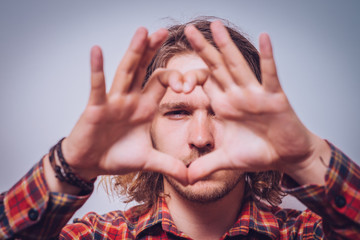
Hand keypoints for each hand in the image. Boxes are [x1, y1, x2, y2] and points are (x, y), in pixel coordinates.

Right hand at [61, 28, 188, 184]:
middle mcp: (131, 100)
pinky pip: (98, 87)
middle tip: (163, 31)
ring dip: (134, 52)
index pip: (164, 84)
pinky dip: (97, 70)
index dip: (180, 78)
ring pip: (126, 72)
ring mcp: (114, 101)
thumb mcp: (149, 161)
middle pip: (145, 69)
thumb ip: (171, 166)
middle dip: (153, 51)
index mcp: (145, 107)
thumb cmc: (117, 157)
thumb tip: (193, 178)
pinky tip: (97, 51)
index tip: (196, 79)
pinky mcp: (96, 108)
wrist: (91, 164)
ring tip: (142, 32)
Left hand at [184, 21, 327, 183]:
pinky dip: (267, 57)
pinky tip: (264, 37)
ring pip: (238, 65)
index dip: (189, 79)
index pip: (203, 84)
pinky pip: (270, 74)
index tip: (177, 83)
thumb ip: (206, 166)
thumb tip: (185, 179)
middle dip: (203, 49)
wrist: (286, 157)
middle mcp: (236, 95)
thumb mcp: (227, 160)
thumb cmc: (258, 153)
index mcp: (223, 105)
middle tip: (188, 30)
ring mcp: (254, 94)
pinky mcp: (274, 97)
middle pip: (216, 67)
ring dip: (227, 46)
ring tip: (216, 26)